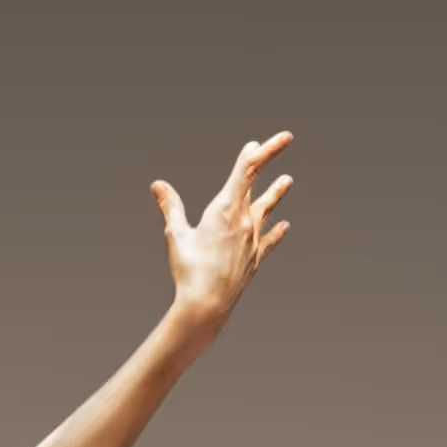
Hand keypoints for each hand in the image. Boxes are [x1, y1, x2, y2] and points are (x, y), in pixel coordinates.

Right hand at [153, 132, 295, 328]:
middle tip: (278, 143)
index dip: (257, 152)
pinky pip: (269, 240)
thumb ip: (171, 207)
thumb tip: (158, 185)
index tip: (262, 140)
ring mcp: (252, 241)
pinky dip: (276, 231)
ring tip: (288, 182)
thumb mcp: (176, 235)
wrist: (207, 306)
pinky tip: (285, 227)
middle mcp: (244, 222)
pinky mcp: (254, 259)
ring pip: (267, 211)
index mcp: (225, 210)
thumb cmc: (189, 270)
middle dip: (264, 162)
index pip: (246, 172)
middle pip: (257, 186)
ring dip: (276, 194)